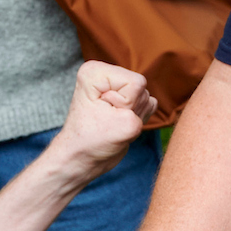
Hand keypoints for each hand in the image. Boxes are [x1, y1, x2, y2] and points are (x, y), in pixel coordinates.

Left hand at [51, 61, 154, 175]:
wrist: (81, 158)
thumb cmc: (92, 142)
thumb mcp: (124, 125)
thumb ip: (145, 105)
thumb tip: (150, 102)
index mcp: (95, 72)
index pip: (136, 82)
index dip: (127, 104)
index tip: (105, 115)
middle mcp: (104, 74)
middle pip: (142, 88)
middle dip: (131, 111)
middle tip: (109, 122)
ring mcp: (113, 87)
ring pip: (145, 98)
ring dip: (134, 117)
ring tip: (112, 125)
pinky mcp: (122, 99)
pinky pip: (147, 105)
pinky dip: (138, 119)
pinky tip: (119, 125)